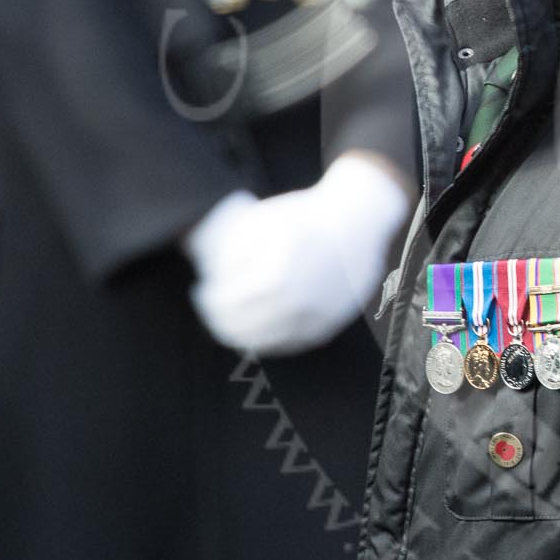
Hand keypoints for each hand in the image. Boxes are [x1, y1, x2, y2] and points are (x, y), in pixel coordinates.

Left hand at [184, 152, 412, 355]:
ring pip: (266, 342)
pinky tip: (262, 324)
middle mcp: (297, 303)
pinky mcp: (328, 325)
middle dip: (221, 320)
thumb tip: (215, 280)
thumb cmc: (305, 216)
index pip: (227, 305)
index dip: (208, 301)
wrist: (357, 220)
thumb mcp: (259, 220)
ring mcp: (316, 318)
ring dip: (243, 334)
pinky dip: (271, 338)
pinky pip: (291, 344)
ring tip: (235, 319)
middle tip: (214, 309)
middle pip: (243, 329)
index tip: (202, 292)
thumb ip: (230, 252)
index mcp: (275, 276)